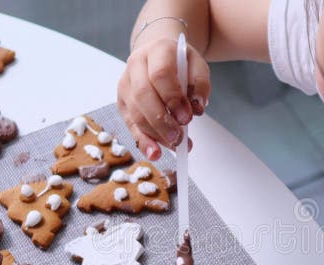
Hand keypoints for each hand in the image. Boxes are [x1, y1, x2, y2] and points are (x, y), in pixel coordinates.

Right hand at [118, 37, 209, 159]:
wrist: (158, 55)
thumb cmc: (180, 62)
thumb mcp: (197, 65)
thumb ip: (200, 84)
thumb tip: (196, 108)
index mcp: (156, 51)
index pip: (160, 75)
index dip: (173, 98)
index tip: (187, 117)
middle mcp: (136, 65)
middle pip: (143, 96)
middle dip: (162, 121)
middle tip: (179, 138)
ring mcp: (125, 84)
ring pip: (135, 113)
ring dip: (155, 134)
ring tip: (175, 146)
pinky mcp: (123, 102)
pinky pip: (131, 125)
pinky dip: (144, 141)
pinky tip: (155, 153)